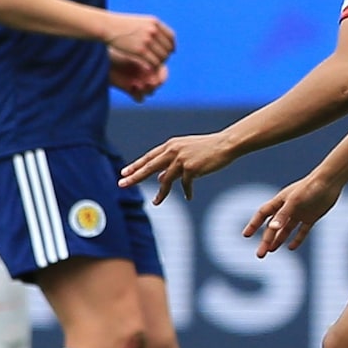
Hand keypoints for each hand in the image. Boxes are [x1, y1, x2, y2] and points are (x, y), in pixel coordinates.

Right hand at [103, 11, 174, 65]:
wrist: (107, 26)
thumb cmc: (121, 25)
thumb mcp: (139, 22)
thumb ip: (151, 28)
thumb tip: (162, 39)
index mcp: (154, 22)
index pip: (171, 36)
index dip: (172, 46)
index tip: (171, 52)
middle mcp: (153, 30)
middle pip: (168, 48)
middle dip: (165, 56)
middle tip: (159, 61)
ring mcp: (147, 40)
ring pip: (162, 57)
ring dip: (159, 63)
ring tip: (153, 65)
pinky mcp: (140, 50)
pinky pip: (154, 63)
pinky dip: (153, 67)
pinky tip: (148, 68)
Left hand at [109, 51, 168, 101]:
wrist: (101, 57)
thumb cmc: (115, 49)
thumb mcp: (129, 51)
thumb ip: (141, 55)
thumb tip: (155, 58)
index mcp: (149, 62)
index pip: (163, 72)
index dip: (162, 75)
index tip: (157, 74)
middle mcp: (146, 74)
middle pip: (158, 83)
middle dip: (156, 83)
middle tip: (150, 81)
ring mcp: (139, 83)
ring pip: (151, 91)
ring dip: (148, 89)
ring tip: (142, 84)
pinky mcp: (130, 90)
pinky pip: (140, 98)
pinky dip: (138, 94)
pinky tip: (132, 86)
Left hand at [120, 131, 237, 203]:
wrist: (226, 144)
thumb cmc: (208, 149)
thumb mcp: (187, 153)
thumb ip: (172, 164)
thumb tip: (161, 178)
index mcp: (171, 145)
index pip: (149, 157)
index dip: (136, 165)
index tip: (124, 173)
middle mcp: (173, 151)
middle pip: (149, 166)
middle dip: (134, 176)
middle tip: (122, 184)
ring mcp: (181, 159)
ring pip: (165, 180)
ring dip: (161, 193)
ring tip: (156, 203)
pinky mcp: (191, 168)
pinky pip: (185, 185)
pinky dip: (187, 192)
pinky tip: (189, 197)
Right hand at [244, 174, 341, 256]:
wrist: (330, 181)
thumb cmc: (311, 187)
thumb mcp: (295, 201)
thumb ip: (283, 214)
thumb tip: (272, 228)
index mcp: (281, 201)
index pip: (263, 214)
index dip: (254, 224)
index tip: (246, 235)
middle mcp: (288, 208)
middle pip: (273, 227)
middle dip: (266, 240)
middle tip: (260, 255)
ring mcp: (300, 213)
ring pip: (285, 230)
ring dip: (278, 240)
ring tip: (271, 251)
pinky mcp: (311, 217)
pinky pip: (302, 231)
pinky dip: (297, 239)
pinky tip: (291, 248)